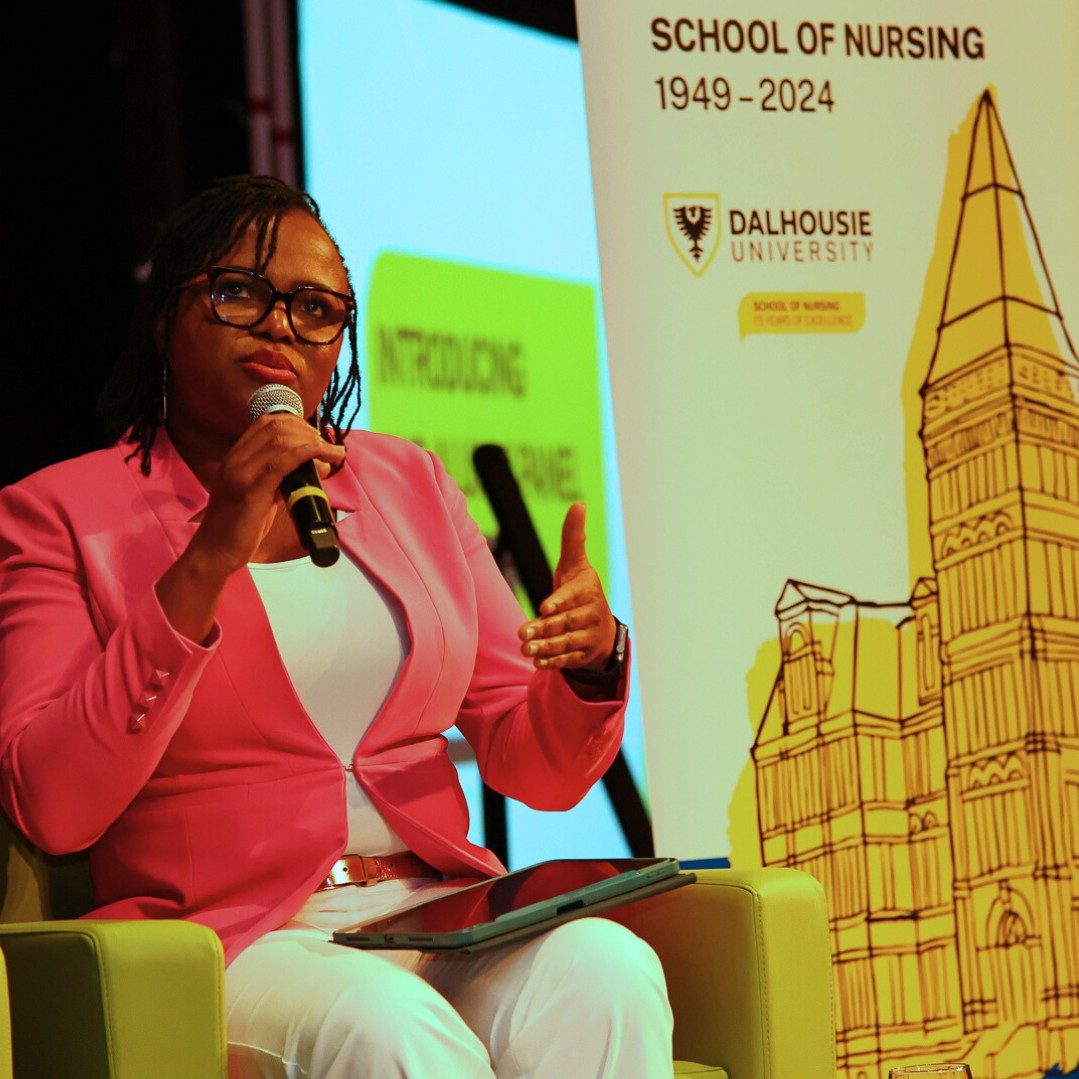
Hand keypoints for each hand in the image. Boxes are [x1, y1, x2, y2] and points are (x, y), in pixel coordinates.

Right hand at [156, 413, 344, 643]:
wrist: (215, 551)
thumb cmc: (240, 526)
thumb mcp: (259, 492)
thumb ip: (277, 477)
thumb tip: (308, 468)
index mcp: (235, 456)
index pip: (266, 423)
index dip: (297, 423)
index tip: (316, 436)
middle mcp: (235, 459)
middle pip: (277, 427)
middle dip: (308, 432)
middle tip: (327, 447)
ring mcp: (240, 472)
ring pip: (281, 440)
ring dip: (313, 443)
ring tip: (332, 454)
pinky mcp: (250, 490)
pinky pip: (282, 462)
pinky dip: (307, 454)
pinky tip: (323, 458)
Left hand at [518, 503, 616, 671]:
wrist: (601, 626)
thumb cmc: (580, 589)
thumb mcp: (576, 564)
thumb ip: (574, 538)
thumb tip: (579, 504)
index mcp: (588, 590)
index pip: (574, 597)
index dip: (560, 602)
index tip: (543, 607)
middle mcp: (591, 614)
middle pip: (566, 623)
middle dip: (544, 629)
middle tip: (522, 634)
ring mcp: (588, 637)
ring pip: (566, 643)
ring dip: (546, 647)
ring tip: (525, 649)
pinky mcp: (583, 655)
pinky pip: (568, 660)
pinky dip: (553, 662)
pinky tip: (536, 662)